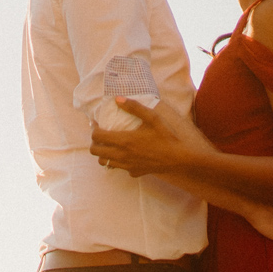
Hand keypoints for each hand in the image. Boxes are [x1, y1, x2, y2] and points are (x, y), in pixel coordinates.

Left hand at [90, 98, 216, 176]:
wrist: (179, 159)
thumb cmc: (166, 137)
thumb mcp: (153, 118)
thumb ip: (134, 107)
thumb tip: (117, 99)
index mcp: (124, 140)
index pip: (97, 137)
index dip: (93, 129)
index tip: (97, 123)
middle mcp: (122, 155)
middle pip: (95, 152)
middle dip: (94, 142)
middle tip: (101, 133)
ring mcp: (127, 166)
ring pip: (104, 162)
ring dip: (103, 152)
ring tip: (110, 143)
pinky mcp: (133, 172)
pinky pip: (118, 167)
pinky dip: (117, 160)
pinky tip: (126, 153)